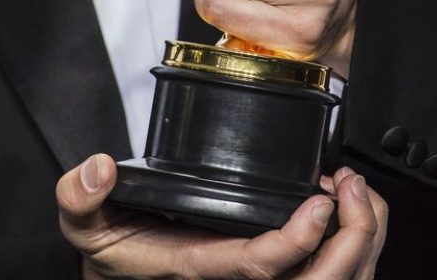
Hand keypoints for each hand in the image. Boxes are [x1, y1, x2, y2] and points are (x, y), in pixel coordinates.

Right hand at [58, 155, 385, 278]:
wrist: (118, 268)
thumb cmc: (110, 245)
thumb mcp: (84, 222)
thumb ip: (81, 196)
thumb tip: (98, 169)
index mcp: (197, 267)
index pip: (258, 265)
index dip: (295, 239)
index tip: (319, 200)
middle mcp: (234, 279)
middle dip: (348, 239)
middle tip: (352, 187)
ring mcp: (254, 275)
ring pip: (329, 279)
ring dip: (355, 237)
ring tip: (355, 190)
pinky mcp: (268, 268)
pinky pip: (323, 270)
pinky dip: (346, 241)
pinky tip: (343, 205)